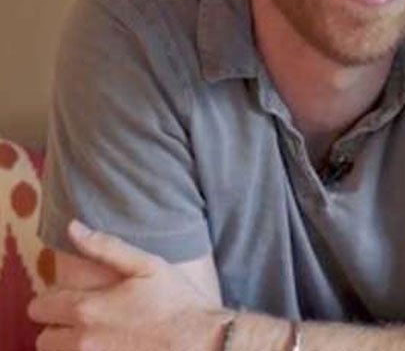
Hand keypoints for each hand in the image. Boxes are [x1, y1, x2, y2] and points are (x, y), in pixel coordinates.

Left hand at [28, 220, 229, 350]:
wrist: (203, 342)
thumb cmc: (178, 302)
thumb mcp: (148, 265)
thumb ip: (106, 247)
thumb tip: (73, 226)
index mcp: (86, 308)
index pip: (40, 307)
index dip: (53, 300)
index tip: (74, 297)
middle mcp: (82, 340)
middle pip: (44, 338)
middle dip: (57, 327)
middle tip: (83, 319)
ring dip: (69, 346)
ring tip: (96, 335)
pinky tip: (111, 346)